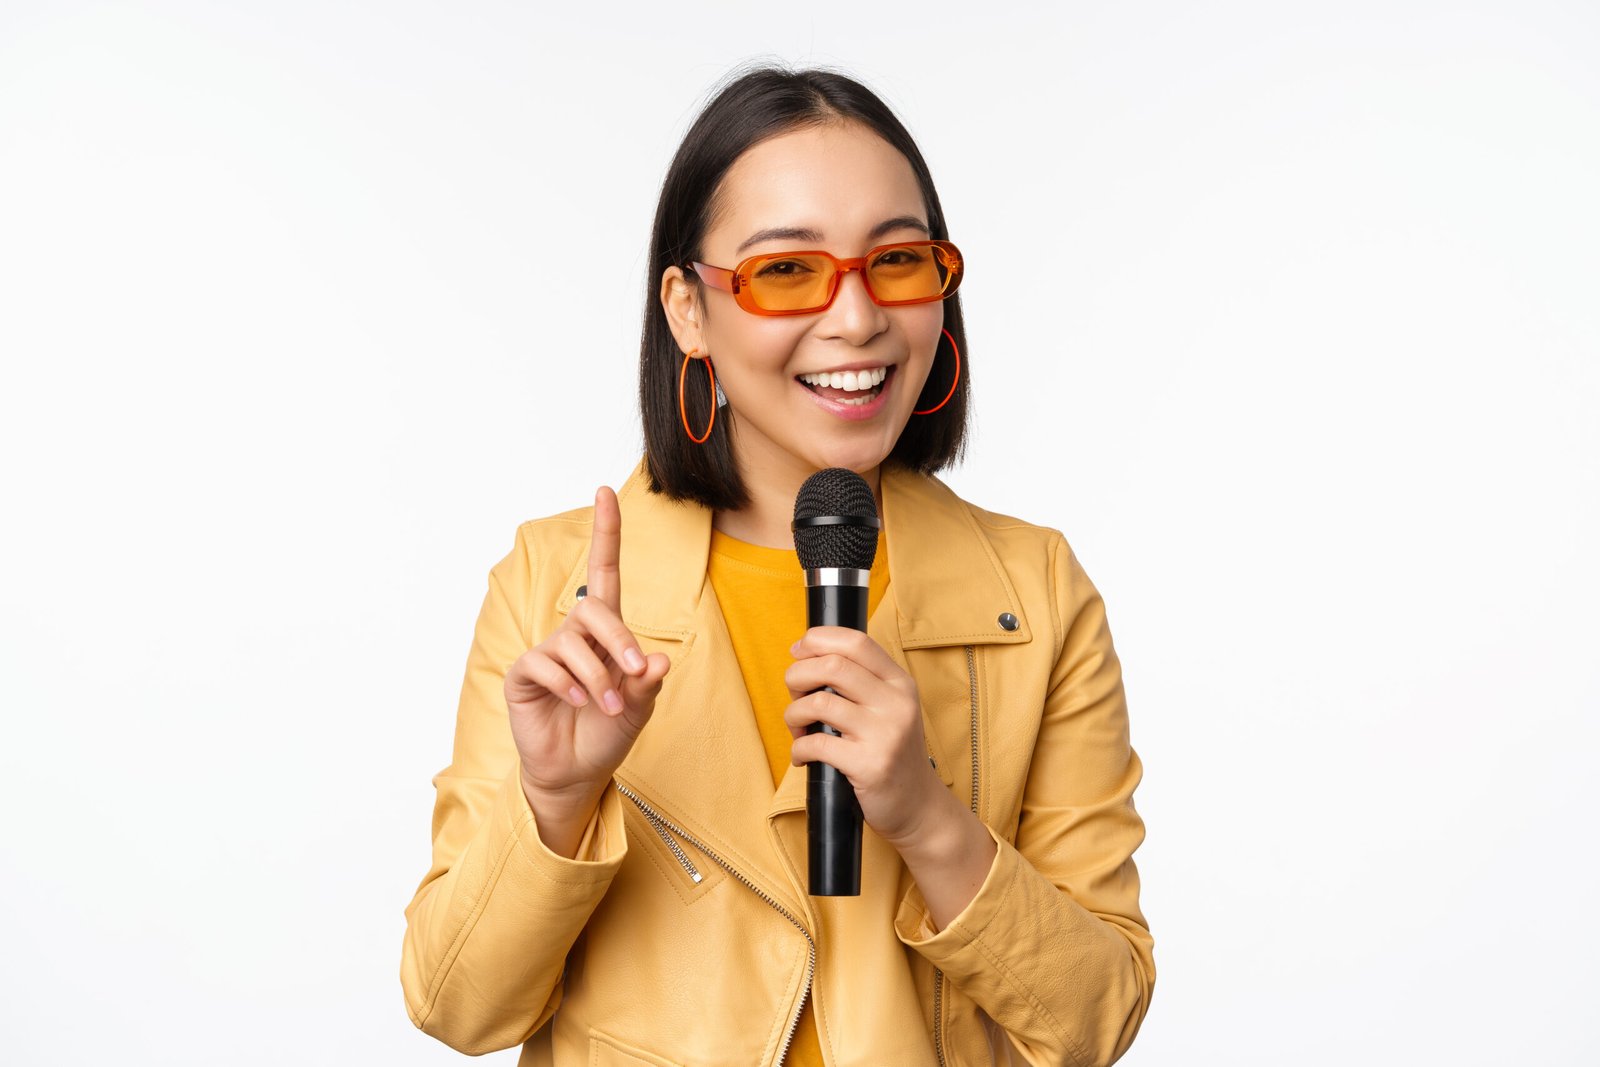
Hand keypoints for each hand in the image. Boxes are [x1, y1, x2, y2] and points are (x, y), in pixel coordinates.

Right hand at [504, 486, 670, 852]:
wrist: (577, 771)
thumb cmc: (608, 732)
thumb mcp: (639, 706)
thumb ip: (646, 682)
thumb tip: (658, 659)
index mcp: (606, 632)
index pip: (604, 572)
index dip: (606, 533)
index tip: (605, 493)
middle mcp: (576, 634)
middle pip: (594, 608)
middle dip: (619, 640)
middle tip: (633, 676)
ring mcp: (548, 651)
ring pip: (573, 642)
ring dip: (598, 676)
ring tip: (607, 706)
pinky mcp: (525, 672)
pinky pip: (547, 664)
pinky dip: (569, 685)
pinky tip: (578, 702)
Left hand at [783, 627, 946, 851]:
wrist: (918, 806)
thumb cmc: (891, 752)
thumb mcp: (889, 708)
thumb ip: (860, 681)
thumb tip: (805, 656)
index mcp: (899, 683)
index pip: (857, 642)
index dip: (819, 640)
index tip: (798, 651)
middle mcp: (896, 703)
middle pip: (832, 666)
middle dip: (798, 676)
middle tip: (795, 695)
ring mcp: (884, 734)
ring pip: (818, 703)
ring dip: (794, 714)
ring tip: (798, 729)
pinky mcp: (869, 765)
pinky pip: (816, 744)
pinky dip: (798, 748)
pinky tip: (803, 756)